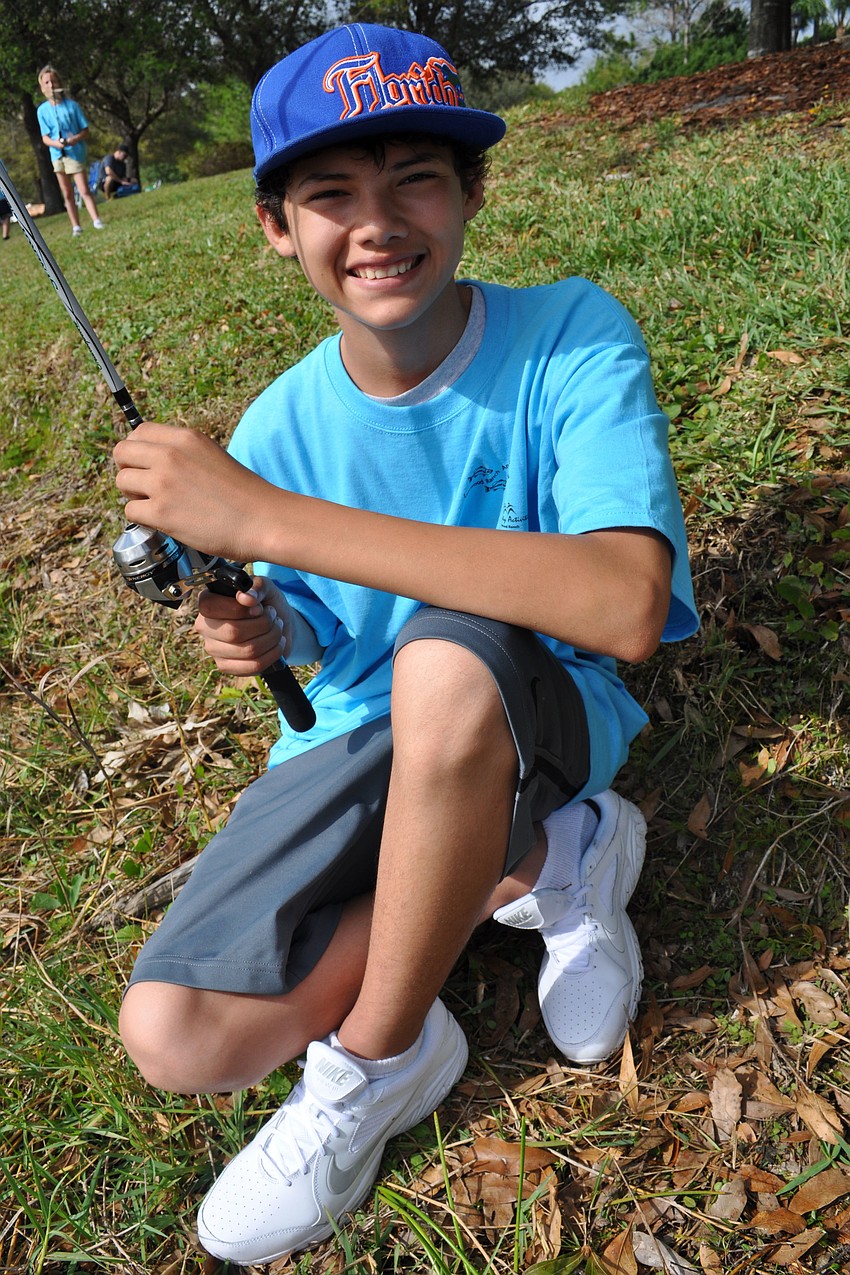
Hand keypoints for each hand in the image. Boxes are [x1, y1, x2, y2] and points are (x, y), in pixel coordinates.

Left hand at [113, 421, 277, 562]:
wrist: (264, 520)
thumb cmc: (245, 495)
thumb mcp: (213, 456)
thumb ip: (184, 454)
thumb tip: (156, 463)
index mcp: (186, 438)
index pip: (139, 432)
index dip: (137, 451)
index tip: (146, 466)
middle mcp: (170, 455)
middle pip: (122, 452)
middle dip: (128, 470)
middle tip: (145, 488)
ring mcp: (163, 483)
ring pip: (122, 482)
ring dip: (134, 496)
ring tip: (156, 506)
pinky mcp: (161, 512)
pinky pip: (130, 511)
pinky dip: (143, 519)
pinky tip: (163, 522)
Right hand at [194, 576, 288, 675]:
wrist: (279, 625)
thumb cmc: (267, 603)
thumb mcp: (266, 588)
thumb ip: (257, 586)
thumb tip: (245, 597)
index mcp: (208, 604)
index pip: (210, 607)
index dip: (239, 609)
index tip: (258, 608)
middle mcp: (206, 627)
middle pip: (233, 632)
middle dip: (263, 623)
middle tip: (273, 616)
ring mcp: (214, 650)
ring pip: (247, 650)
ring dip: (272, 637)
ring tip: (278, 628)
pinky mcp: (227, 667)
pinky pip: (253, 666)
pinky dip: (273, 653)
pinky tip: (277, 644)